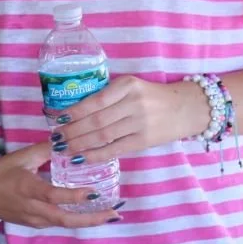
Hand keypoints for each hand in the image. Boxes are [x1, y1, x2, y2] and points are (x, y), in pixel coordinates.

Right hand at [0, 142, 121, 227]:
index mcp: (27, 188)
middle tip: (114, 213)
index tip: (94, 192)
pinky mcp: (35, 224)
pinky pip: (58, 223)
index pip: (53, 196)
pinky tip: (89, 214)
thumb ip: (44, 149)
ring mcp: (34, 219)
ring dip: (88, 221)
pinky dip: (76, 220)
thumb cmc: (0, 172)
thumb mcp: (20, 156)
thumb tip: (66, 138)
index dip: (74, 196)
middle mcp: (33, 208)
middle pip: (65, 219)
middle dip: (91, 219)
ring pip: (64, 224)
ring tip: (109, 214)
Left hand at [51, 76, 208, 164]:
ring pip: (103, 136)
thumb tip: (74, 111)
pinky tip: (83, 158)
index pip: (94, 101)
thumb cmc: (152, 97)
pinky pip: (116, 149)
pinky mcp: (145, 140)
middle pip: (96, 120)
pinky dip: (97, 155)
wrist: (186, 108)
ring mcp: (140, 123)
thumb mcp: (131, 87)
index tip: (56, 119)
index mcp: (127, 85)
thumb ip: (109, 96)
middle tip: (56, 138)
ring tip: (65, 149)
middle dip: (72, 131)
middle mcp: (133, 103)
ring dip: (81, 144)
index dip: (73, 112)